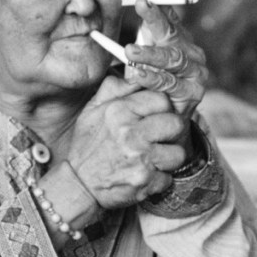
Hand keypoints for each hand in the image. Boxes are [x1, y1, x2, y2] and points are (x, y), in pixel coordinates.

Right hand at [65, 76, 188, 207]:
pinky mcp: (145, 182)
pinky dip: (159, 179)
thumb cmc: (88, 145)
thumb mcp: (93, 110)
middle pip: (176, 124)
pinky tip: (144, 175)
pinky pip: (169, 177)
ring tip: (151, 158)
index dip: (161, 109)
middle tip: (158, 139)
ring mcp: (140, 159)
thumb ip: (115, 88)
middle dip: (170, 132)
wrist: (78, 185)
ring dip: (168, 158)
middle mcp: (131, 134)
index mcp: (120, 112)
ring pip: (178, 153)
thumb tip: (136, 70)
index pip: (162, 100)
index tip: (154, 118)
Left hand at [125, 0, 207, 127]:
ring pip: (173, 59)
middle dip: (156, 18)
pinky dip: (152, 78)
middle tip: (141, 4)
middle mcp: (191, 53)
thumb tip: (103, 22)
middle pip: (173, 33)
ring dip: (151, 53)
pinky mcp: (193, 94)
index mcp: (179, 41)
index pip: (171, 17)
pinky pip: (170, 84)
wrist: (166, 121)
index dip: (161, 0)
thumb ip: (133, 43)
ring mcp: (195, 74)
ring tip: (130, 51)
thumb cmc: (149, 86)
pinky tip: (138, 74)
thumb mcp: (139, 62)